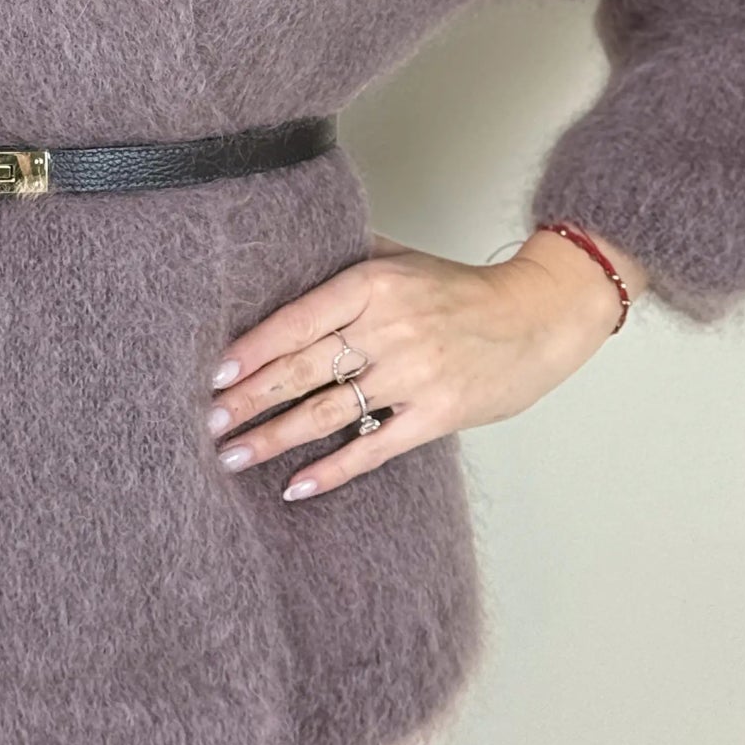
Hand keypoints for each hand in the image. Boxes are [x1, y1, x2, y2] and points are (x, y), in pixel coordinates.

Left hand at [203, 228, 624, 500]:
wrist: (537, 316)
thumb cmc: (461, 289)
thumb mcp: (402, 259)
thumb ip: (345, 260)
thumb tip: (283, 258)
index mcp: (373, 283)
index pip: (297, 319)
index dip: (253, 349)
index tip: (215, 373)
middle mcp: (389, 328)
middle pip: (303, 369)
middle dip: (250, 398)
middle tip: (207, 421)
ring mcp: (413, 374)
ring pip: (328, 411)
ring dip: (275, 437)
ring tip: (232, 454)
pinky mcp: (436, 415)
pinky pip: (373, 448)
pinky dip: (332, 470)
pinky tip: (295, 486)